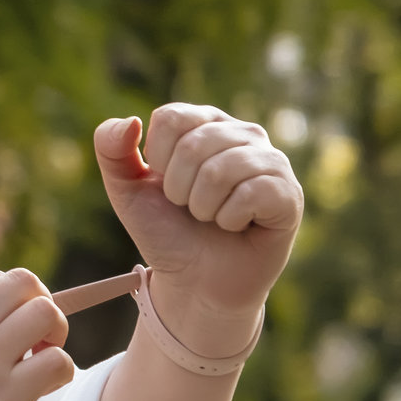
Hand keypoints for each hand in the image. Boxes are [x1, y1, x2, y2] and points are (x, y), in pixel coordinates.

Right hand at [0, 268, 74, 400]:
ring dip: (54, 335)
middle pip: (26, 283)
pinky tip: (38, 390)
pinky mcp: (3, 398)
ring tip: (36, 364)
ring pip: (47, 314)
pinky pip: (58, 362)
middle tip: (32, 342)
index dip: (10, 304)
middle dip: (39, 306)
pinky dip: (59, 372)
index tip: (5, 332)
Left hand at [93, 104, 303, 317]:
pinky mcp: (289, 193)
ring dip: (202, 207)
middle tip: (189, 207)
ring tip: (211, 217)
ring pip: (221, 170)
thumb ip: (112, 148)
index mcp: (204, 122)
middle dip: (178, 189)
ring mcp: (271, 162)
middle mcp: (242, 133)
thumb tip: (132, 121)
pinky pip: (252, 193)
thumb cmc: (165, 230)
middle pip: (194, 145)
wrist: (195, 282)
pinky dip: (229, 218)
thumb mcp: (126, 189)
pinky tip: (236, 226)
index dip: (157, 159)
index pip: (171, 118)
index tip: (165, 184)